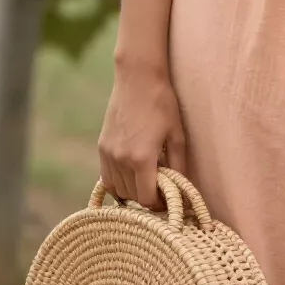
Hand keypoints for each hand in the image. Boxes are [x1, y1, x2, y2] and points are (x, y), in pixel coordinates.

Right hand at [98, 64, 185, 209]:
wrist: (137, 78)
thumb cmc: (162, 104)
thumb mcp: (177, 136)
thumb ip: (179, 167)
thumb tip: (182, 191)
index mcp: (142, 159)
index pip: (147, 200)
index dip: (160, 205)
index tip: (169, 200)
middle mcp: (121, 160)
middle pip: (133, 197)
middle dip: (148, 199)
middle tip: (162, 190)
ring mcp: (108, 154)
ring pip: (118, 190)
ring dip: (133, 192)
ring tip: (148, 181)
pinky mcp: (101, 147)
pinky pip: (107, 178)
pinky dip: (118, 183)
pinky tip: (132, 176)